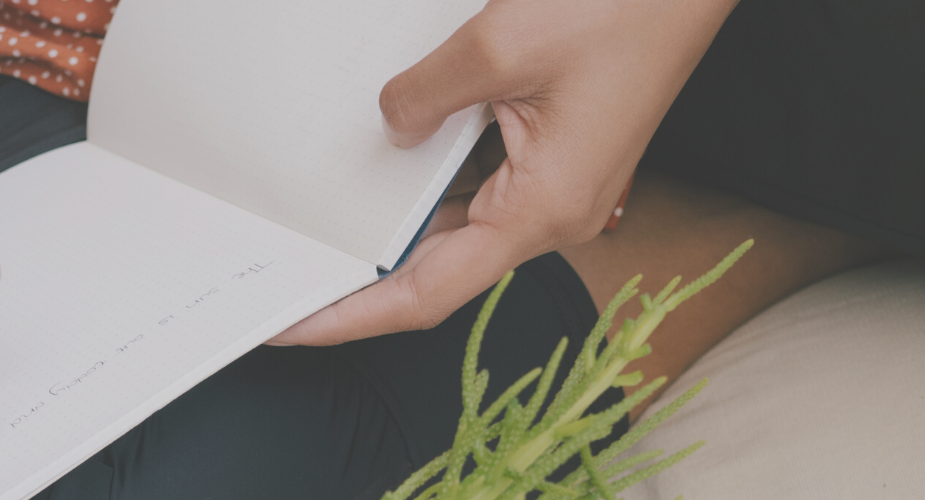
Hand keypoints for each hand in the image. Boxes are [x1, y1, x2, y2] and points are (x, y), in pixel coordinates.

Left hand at [271, 0, 736, 344]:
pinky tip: (393, 189)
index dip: (357, 316)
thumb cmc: (626, 12)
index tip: (298, 325)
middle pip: (442, 271)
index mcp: (545, 210)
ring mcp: (560, 189)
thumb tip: (393, 124)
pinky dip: (433, 197)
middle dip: (367, 284)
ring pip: (460, 233)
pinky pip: (482, 193)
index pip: (430, 290)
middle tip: (298, 285)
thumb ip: (427, 96)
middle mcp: (556, 214)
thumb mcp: (498, 47)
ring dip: (400, 240)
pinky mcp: (561, 161)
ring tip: (333, 241)